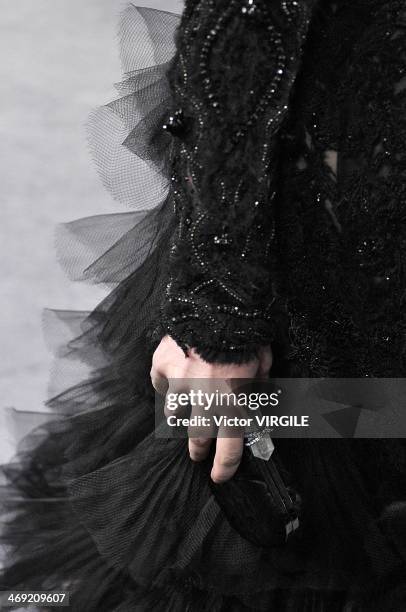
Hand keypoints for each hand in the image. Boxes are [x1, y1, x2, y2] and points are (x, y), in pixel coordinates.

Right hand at [150, 335, 271, 482]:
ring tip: (180, 416)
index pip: (230, 448)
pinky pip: (160, 381)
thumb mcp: (264, 364)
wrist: (219, 308)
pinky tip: (169, 378)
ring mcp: (181, 385)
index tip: (219, 476)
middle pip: (198, 437)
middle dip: (198, 449)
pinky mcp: (164, 366)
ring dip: (179, 416)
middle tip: (198, 454)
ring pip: (174, 414)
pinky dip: (164, 381)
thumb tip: (262, 396)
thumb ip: (261, 385)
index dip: (224, 467)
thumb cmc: (247, 336)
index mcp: (233, 405)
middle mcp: (205, 402)